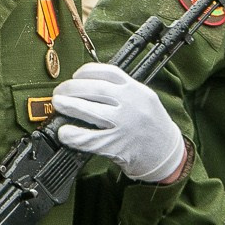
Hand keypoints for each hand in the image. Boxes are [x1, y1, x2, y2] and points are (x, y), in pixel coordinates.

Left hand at [52, 62, 185, 183]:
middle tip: (59, 92)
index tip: (75, 76)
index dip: (86, 72)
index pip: (107, 72)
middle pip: (94, 89)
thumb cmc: (150, 124)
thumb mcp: (142, 98)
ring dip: (68, 105)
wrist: (166, 152)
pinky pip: (88, 139)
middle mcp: (130, 104)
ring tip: (58, 104)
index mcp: (136, 90)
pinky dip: (72, 134)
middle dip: (70, 88)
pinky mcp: (116, 145)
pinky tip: (65, 132)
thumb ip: (120, 89)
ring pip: (90, 110)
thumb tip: (85, 83)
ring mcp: (123, 125)